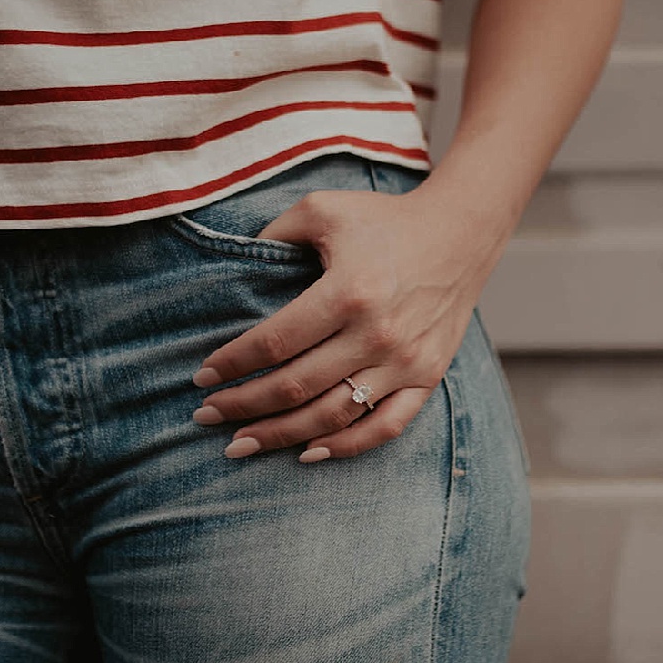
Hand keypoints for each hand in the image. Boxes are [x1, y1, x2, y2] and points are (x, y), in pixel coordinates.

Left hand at [189, 181, 512, 461]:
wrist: (461, 233)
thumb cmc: (384, 220)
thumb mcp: (323, 210)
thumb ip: (274, 234)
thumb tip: (230, 267)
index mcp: (348, 291)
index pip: (274, 343)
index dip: (232, 364)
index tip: (202, 377)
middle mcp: (377, 333)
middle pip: (296, 387)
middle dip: (242, 406)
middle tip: (205, 415)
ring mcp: (405, 361)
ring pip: (332, 417)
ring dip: (280, 435)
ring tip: (240, 443)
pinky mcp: (426, 377)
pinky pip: (384, 428)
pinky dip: (344, 447)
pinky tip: (306, 453)